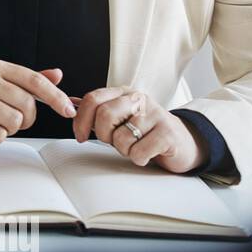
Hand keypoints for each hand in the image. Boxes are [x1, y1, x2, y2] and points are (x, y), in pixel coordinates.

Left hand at [72, 88, 207, 172]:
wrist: (182, 142)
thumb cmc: (145, 131)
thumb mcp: (119, 117)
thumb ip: (96, 111)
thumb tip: (69, 104)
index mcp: (123, 92)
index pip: (92, 99)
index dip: (81, 120)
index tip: (81, 136)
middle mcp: (139, 99)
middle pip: (104, 115)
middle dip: (104, 136)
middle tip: (114, 142)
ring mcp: (155, 114)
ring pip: (121, 138)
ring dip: (123, 150)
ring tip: (135, 146)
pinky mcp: (167, 133)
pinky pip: (138, 152)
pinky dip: (138, 158)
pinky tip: (147, 153)